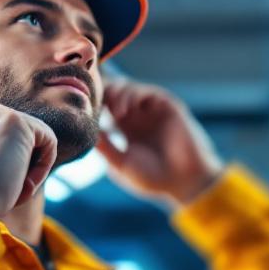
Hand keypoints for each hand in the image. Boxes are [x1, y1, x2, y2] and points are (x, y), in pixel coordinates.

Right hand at [0, 97, 57, 215]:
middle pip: (8, 133)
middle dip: (12, 162)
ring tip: (14, 192)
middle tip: (5, 191)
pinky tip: (26, 186)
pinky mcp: (17, 122)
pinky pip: (46, 140)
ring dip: (25, 167)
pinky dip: (43, 166)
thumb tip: (7, 155)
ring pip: (28, 138)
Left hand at [95, 77, 223, 206]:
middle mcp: (138, 116)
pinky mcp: (167, 106)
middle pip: (114, 91)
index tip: (83, 111)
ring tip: (115, 112)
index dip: (95, 104)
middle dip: (103, 94)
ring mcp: (152, 110)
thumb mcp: (121, 165)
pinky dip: (132, 95)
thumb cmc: (153, 179)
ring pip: (127, 87)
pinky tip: (124, 110)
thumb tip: (85, 132)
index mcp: (126, 129)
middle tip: (97, 105)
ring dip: (116, 94)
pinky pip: (146, 91)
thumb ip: (104, 147)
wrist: (184, 182)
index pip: (106, 106)